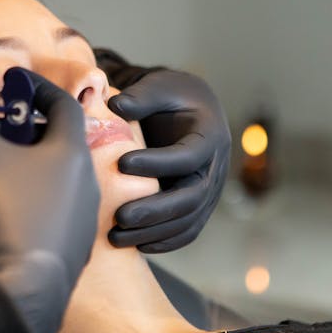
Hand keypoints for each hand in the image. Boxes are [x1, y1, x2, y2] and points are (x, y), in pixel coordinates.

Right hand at [0, 54, 99, 332]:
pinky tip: (14, 215)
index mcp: (71, 152)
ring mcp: (87, 220)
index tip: (19, 86)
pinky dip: (42, 204)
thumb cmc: (4, 214)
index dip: (41, 90)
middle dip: (35, 132)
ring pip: (64, 181)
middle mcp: (88, 182)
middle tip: (3, 130)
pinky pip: (62, 215)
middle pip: (64, 144)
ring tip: (5, 172)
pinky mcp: (78, 251)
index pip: (65, 105)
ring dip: (39, 170)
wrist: (23, 292)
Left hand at [107, 69, 230, 252]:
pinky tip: (137, 245)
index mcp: (210, 135)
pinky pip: (188, 230)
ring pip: (188, 219)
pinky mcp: (200, 206)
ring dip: (154, 232)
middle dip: (155, 210)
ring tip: (117, 237)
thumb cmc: (171, 96)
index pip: (187, 156)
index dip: (156, 163)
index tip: (121, 164)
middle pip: (191, 197)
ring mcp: (210, 190)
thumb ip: (140, 96)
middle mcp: (215, 167)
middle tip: (120, 216)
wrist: (189, 110)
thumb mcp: (159, 87)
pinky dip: (165, 241)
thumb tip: (115, 107)